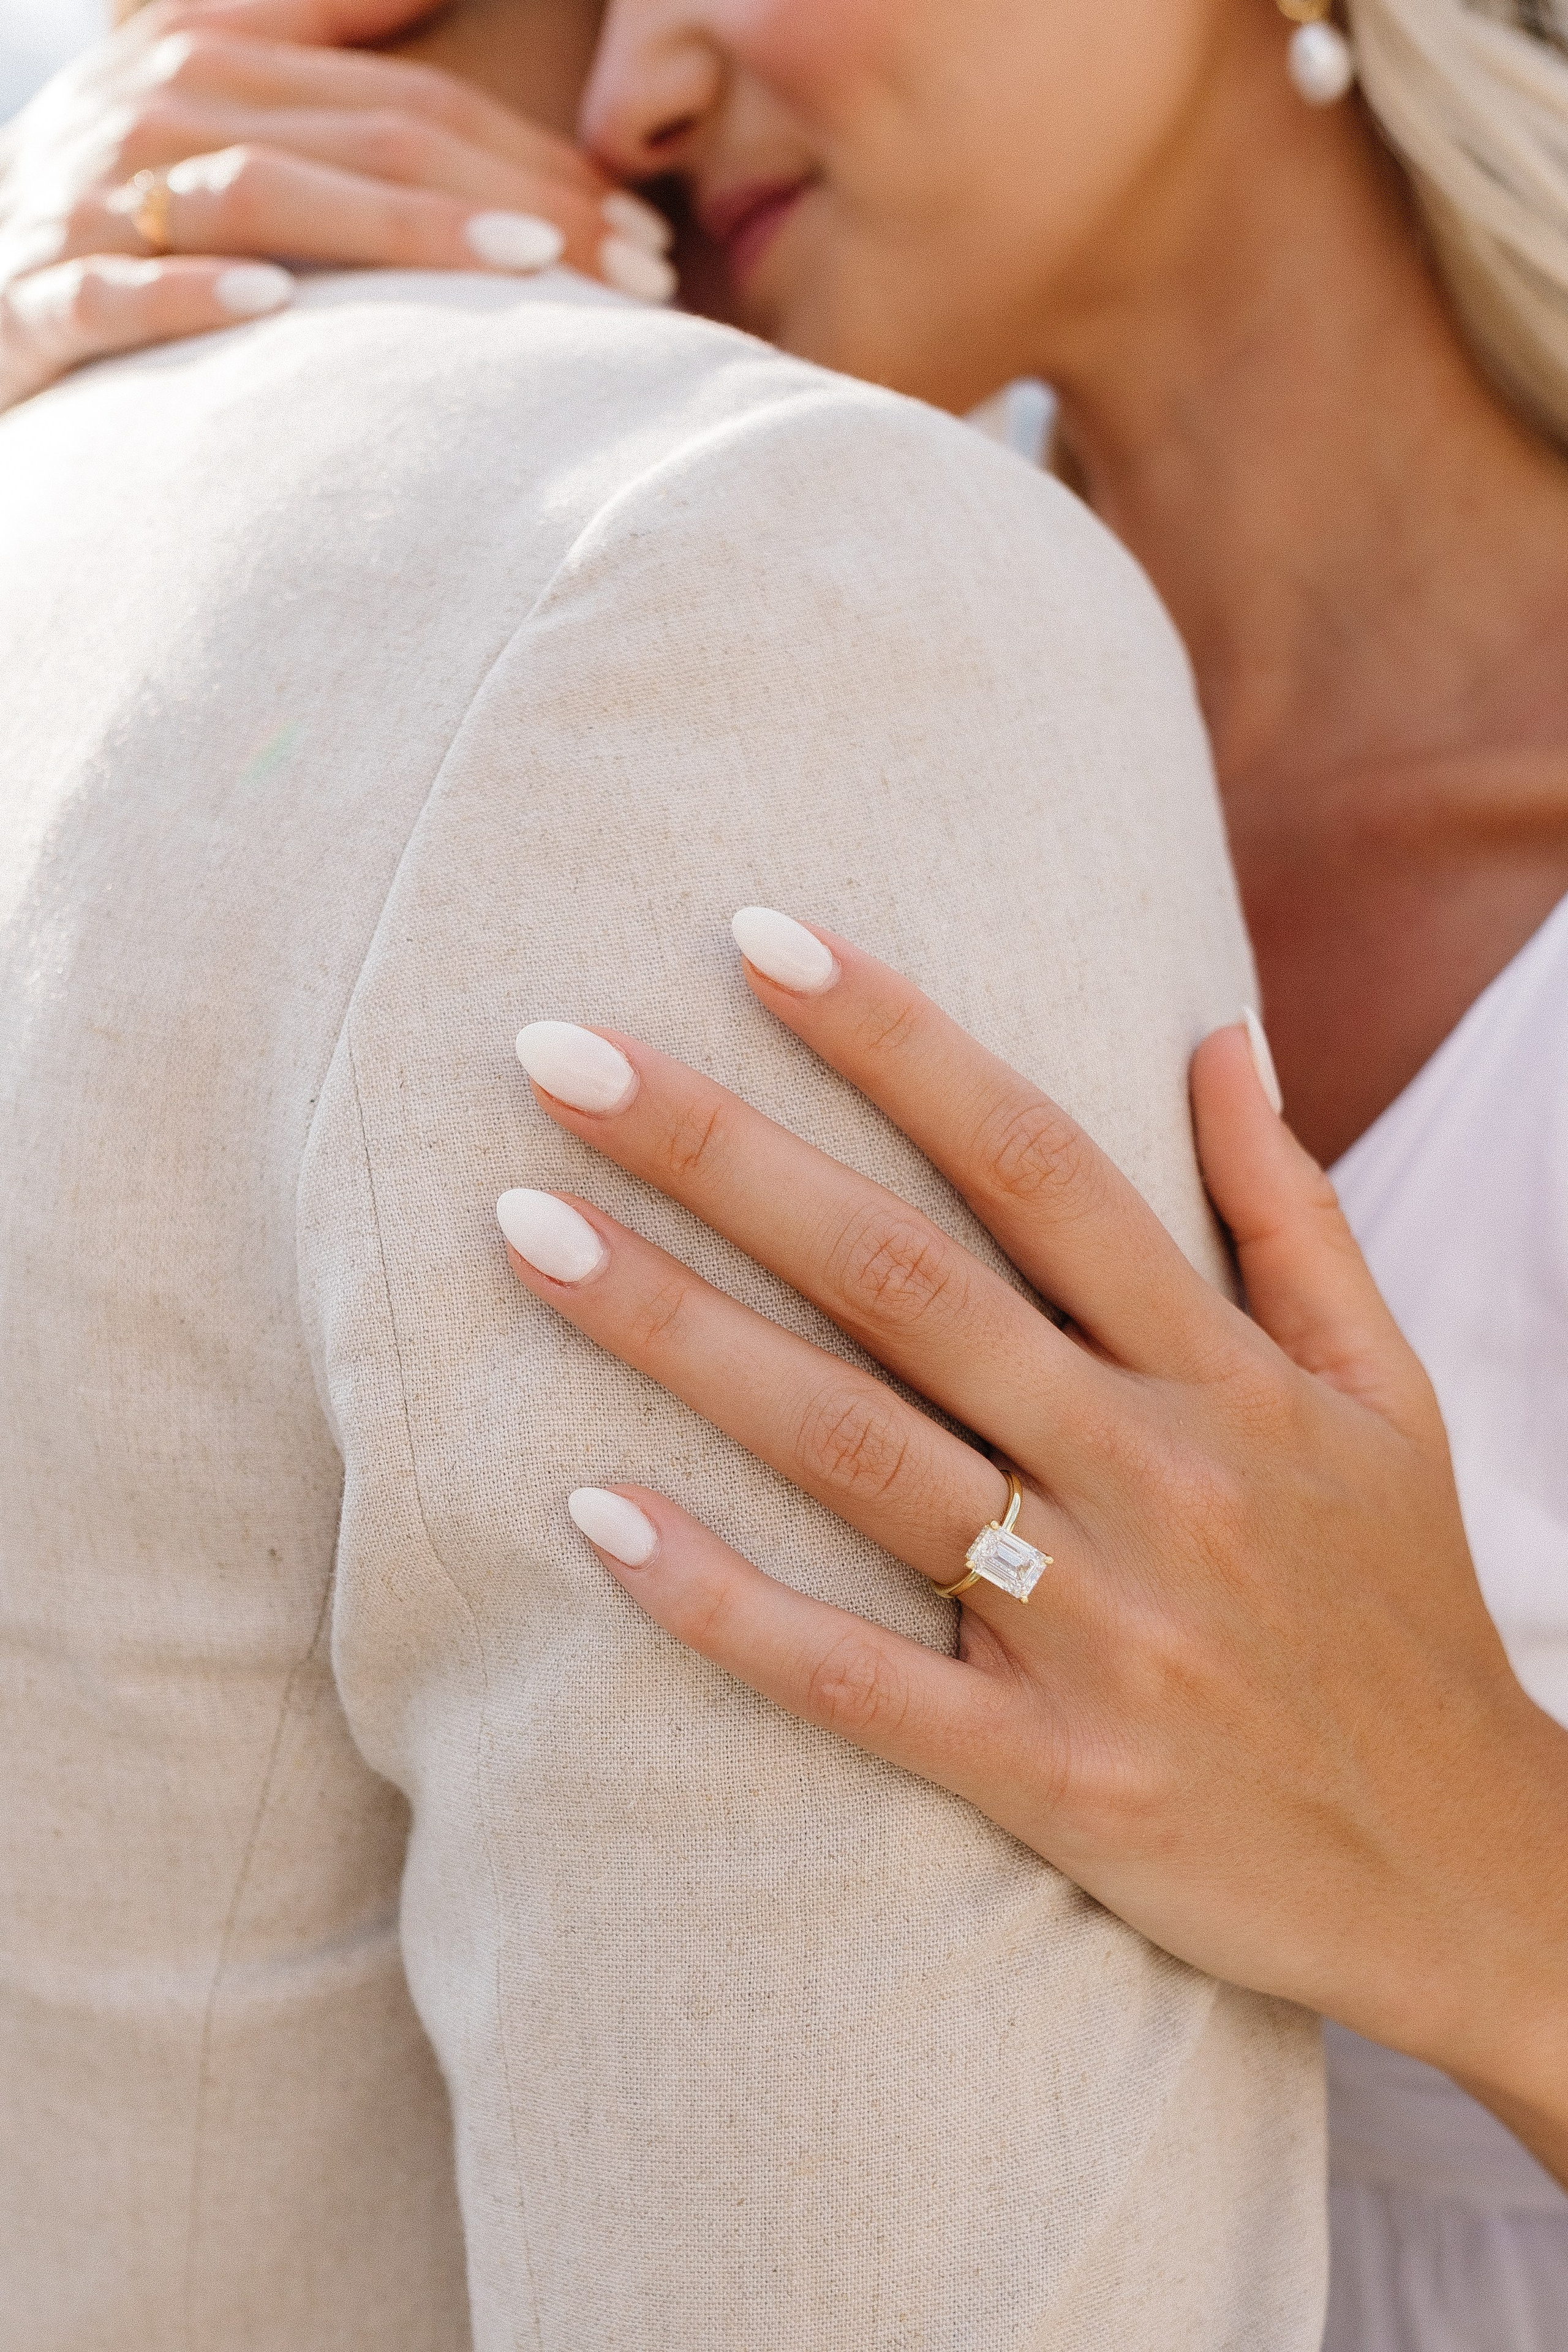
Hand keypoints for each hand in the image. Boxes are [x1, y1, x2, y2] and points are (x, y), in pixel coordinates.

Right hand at [0, 0, 673, 414]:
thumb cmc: (114, 208)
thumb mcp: (209, 101)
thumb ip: (313, 32)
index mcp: (210, 59)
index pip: (407, 100)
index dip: (534, 156)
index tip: (639, 226)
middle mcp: (154, 112)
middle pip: (366, 142)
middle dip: (516, 203)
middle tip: (637, 270)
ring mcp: (91, 205)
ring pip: (267, 200)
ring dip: (401, 237)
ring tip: (524, 272)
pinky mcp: (41, 299)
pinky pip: (120, 294)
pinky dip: (194, 296)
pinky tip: (278, 310)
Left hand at [495, 911, 1567, 2180]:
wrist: (1469, 1875)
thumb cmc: (1403, 1610)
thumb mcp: (1386, 1397)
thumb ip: (1293, 1212)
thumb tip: (1218, 1030)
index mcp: (1225, 1373)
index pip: (1038, 1162)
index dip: (896, 1040)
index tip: (755, 939)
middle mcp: (1154, 1473)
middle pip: (907, 1280)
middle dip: (724, 1155)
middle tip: (554, 1058)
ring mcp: (1098, 1628)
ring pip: (856, 1451)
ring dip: (679, 1334)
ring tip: (526, 1233)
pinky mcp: (1051, 1776)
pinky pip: (855, 1679)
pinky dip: (723, 1601)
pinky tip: (594, 1516)